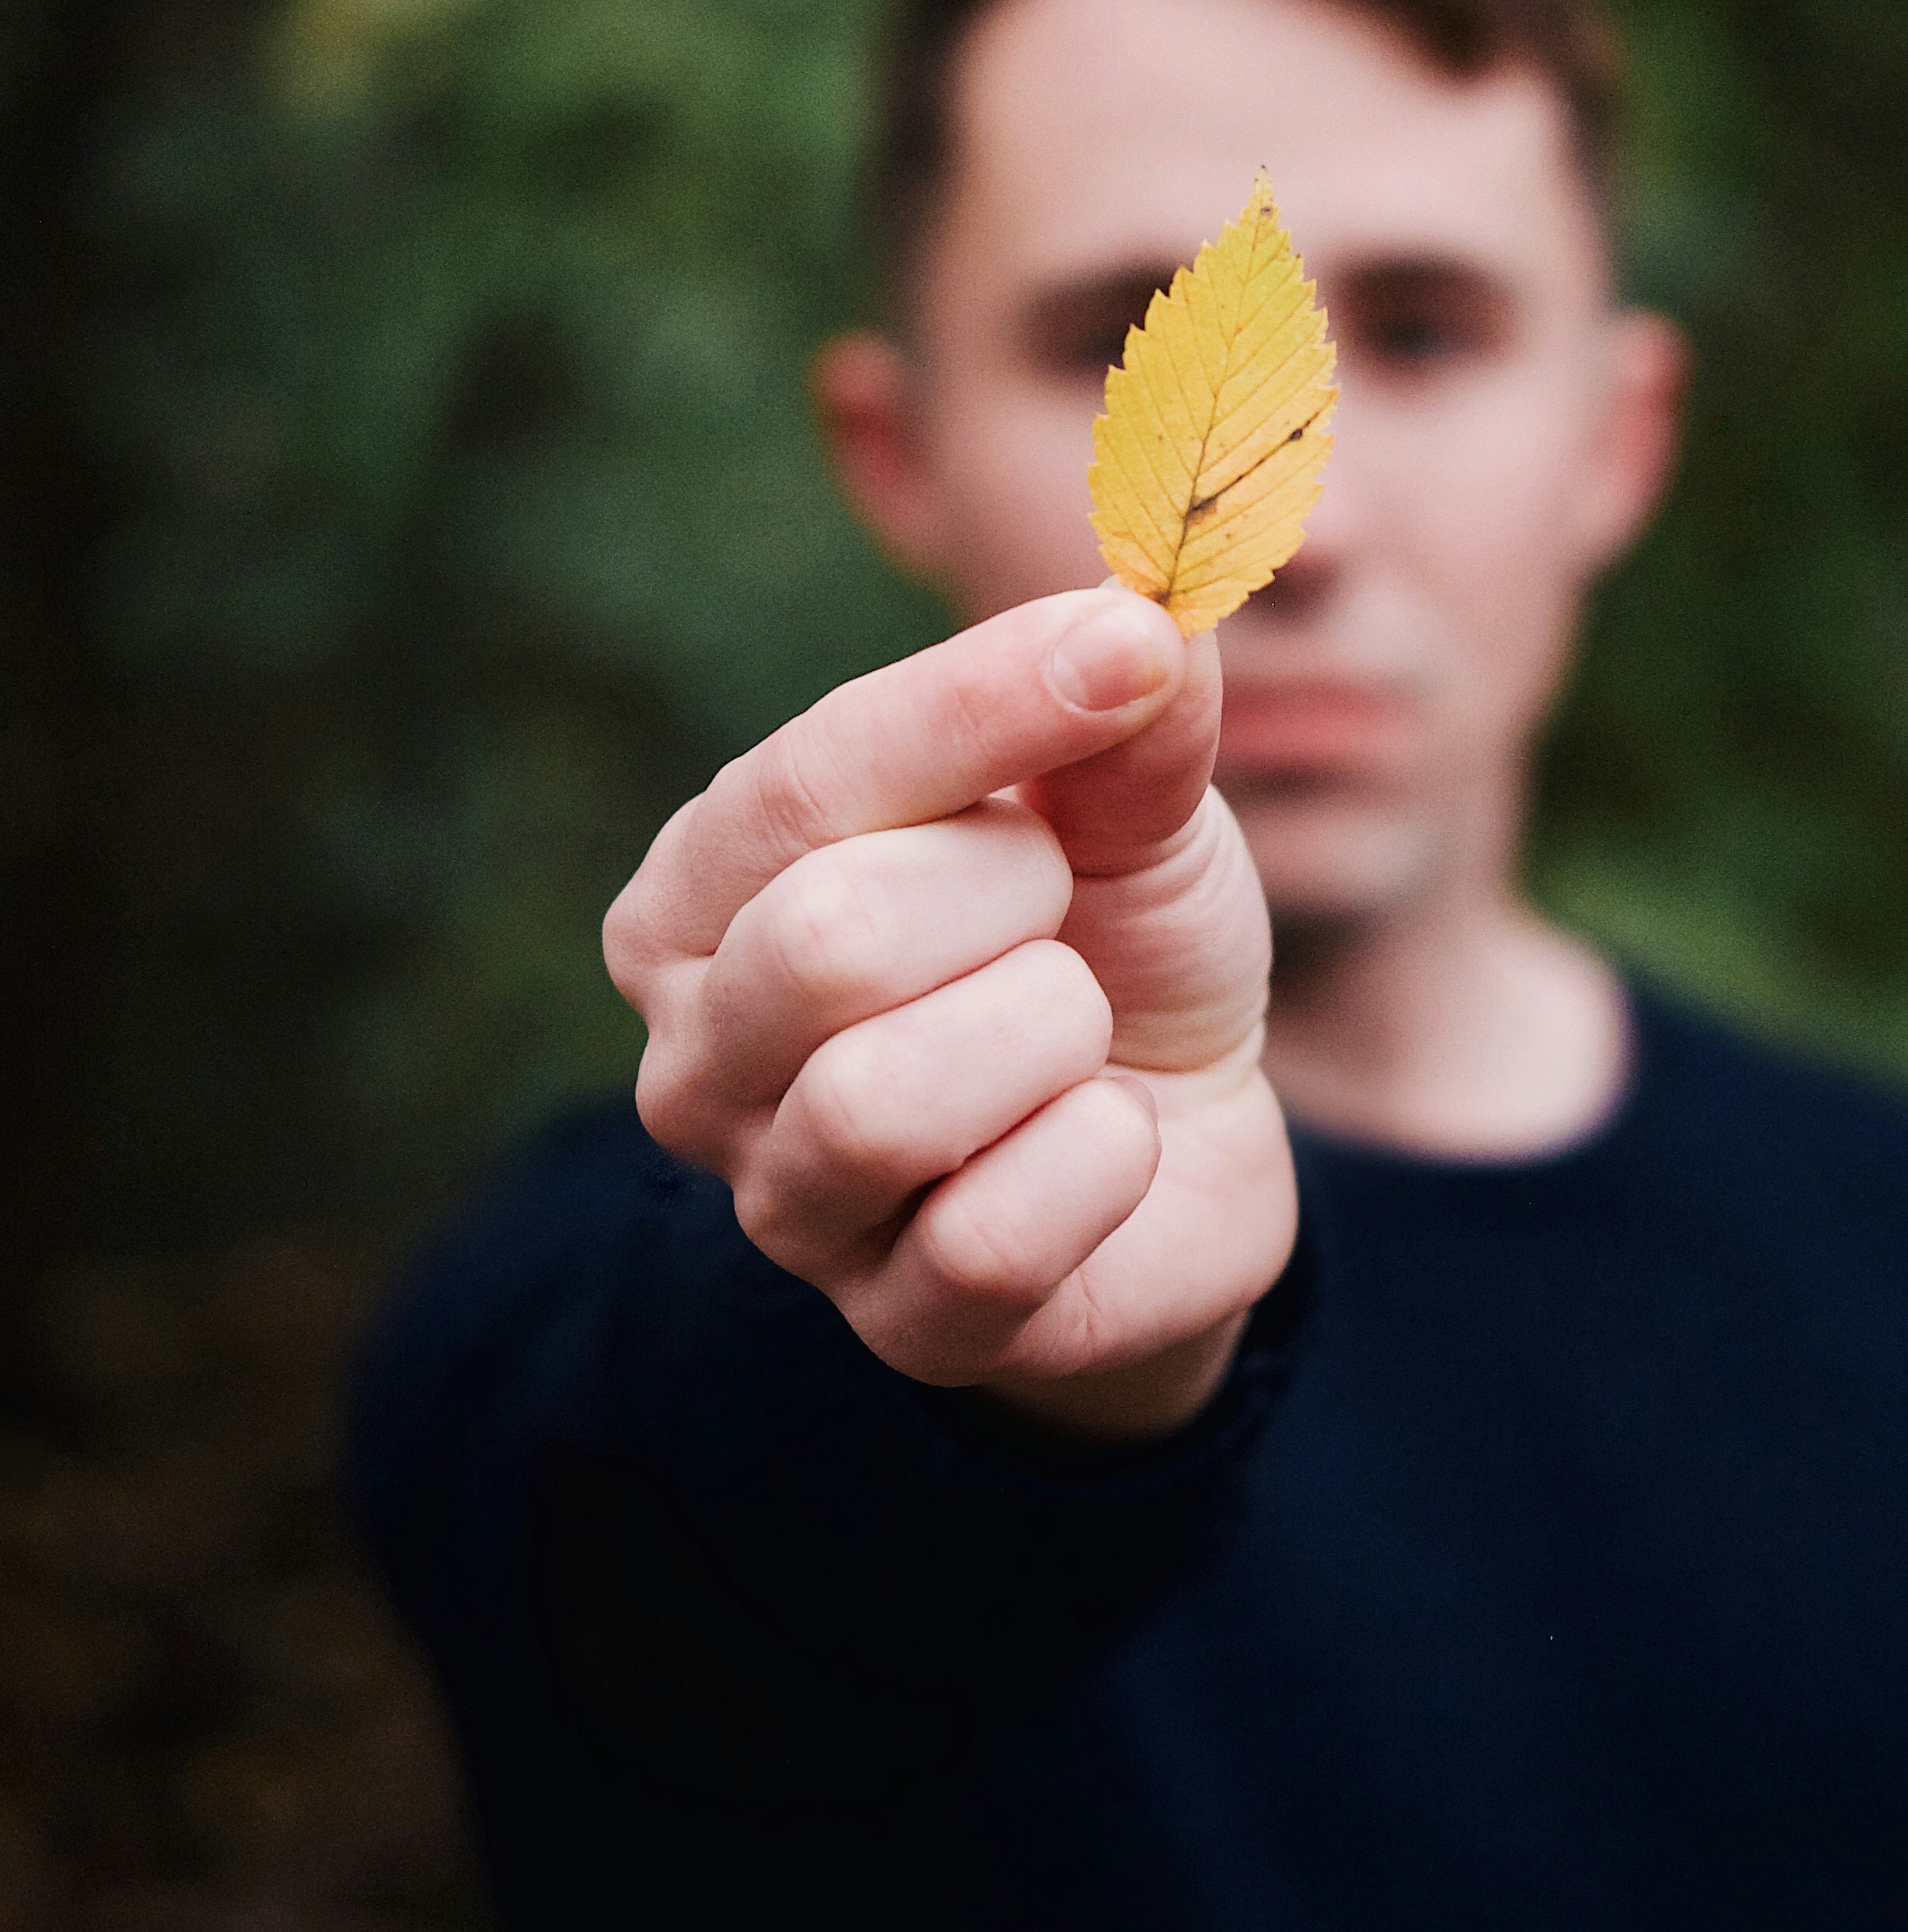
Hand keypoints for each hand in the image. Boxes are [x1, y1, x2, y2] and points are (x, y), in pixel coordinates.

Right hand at [601, 590, 1293, 1438]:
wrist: (1188, 1128)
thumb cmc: (1107, 932)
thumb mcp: (1123, 797)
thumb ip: (1126, 705)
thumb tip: (1152, 606)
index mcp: (705, 886)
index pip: (808, 776)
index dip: (983, 705)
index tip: (1130, 647)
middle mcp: (695, 1050)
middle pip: (828, 942)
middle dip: (1011, 901)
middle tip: (1061, 911)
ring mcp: (781, 1203)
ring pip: (885, 1100)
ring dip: (1049, 1037)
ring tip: (1075, 1029)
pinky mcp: (896, 1325)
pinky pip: (988, 1237)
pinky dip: (1100, 1163)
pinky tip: (1110, 1138)